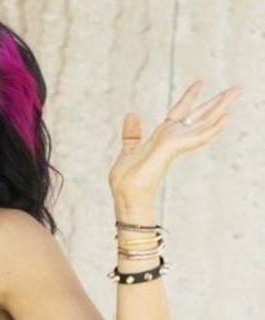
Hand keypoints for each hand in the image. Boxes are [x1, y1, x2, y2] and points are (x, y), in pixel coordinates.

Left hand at [109, 81, 242, 211]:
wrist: (125, 194)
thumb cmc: (127, 179)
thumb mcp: (128, 149)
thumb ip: (132, 134)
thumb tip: (131, 114)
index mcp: (162, 136)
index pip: (179, 112)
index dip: (190, 96)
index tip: (200, 82)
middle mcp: (172, 137)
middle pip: (199, 115)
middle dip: (216, 102)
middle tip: (237, 89)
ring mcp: (174, 143)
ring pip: (203, 122)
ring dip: (221, 108)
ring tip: (237, 94)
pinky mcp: (173, 148)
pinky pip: (197, 136)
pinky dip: (213, 128)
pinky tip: (227, 117)